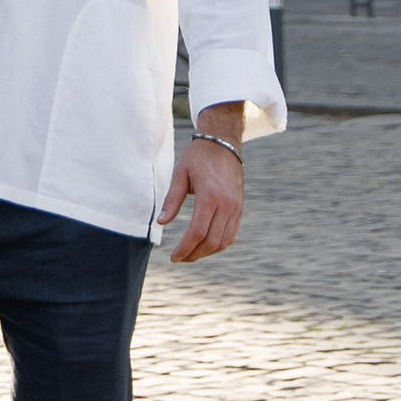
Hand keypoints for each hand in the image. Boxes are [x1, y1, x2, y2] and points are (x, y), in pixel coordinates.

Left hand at [158, 134, 244, 264]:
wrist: (223, 142)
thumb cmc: (198, 157)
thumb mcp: (180, 174)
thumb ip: (171, 200)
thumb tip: (161, 222)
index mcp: (210, 195)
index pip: (197, 232)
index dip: (184, 248)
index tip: (174, 257)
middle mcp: (226, 204)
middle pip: (211, 241)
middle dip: (194, 254)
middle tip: (180, 258)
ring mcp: (235, 207)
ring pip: (223, 241)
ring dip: (206, 252)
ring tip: (190, 254)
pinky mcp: (239, 208)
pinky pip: (231, 234)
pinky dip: (218, 244)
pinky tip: (205, 245)